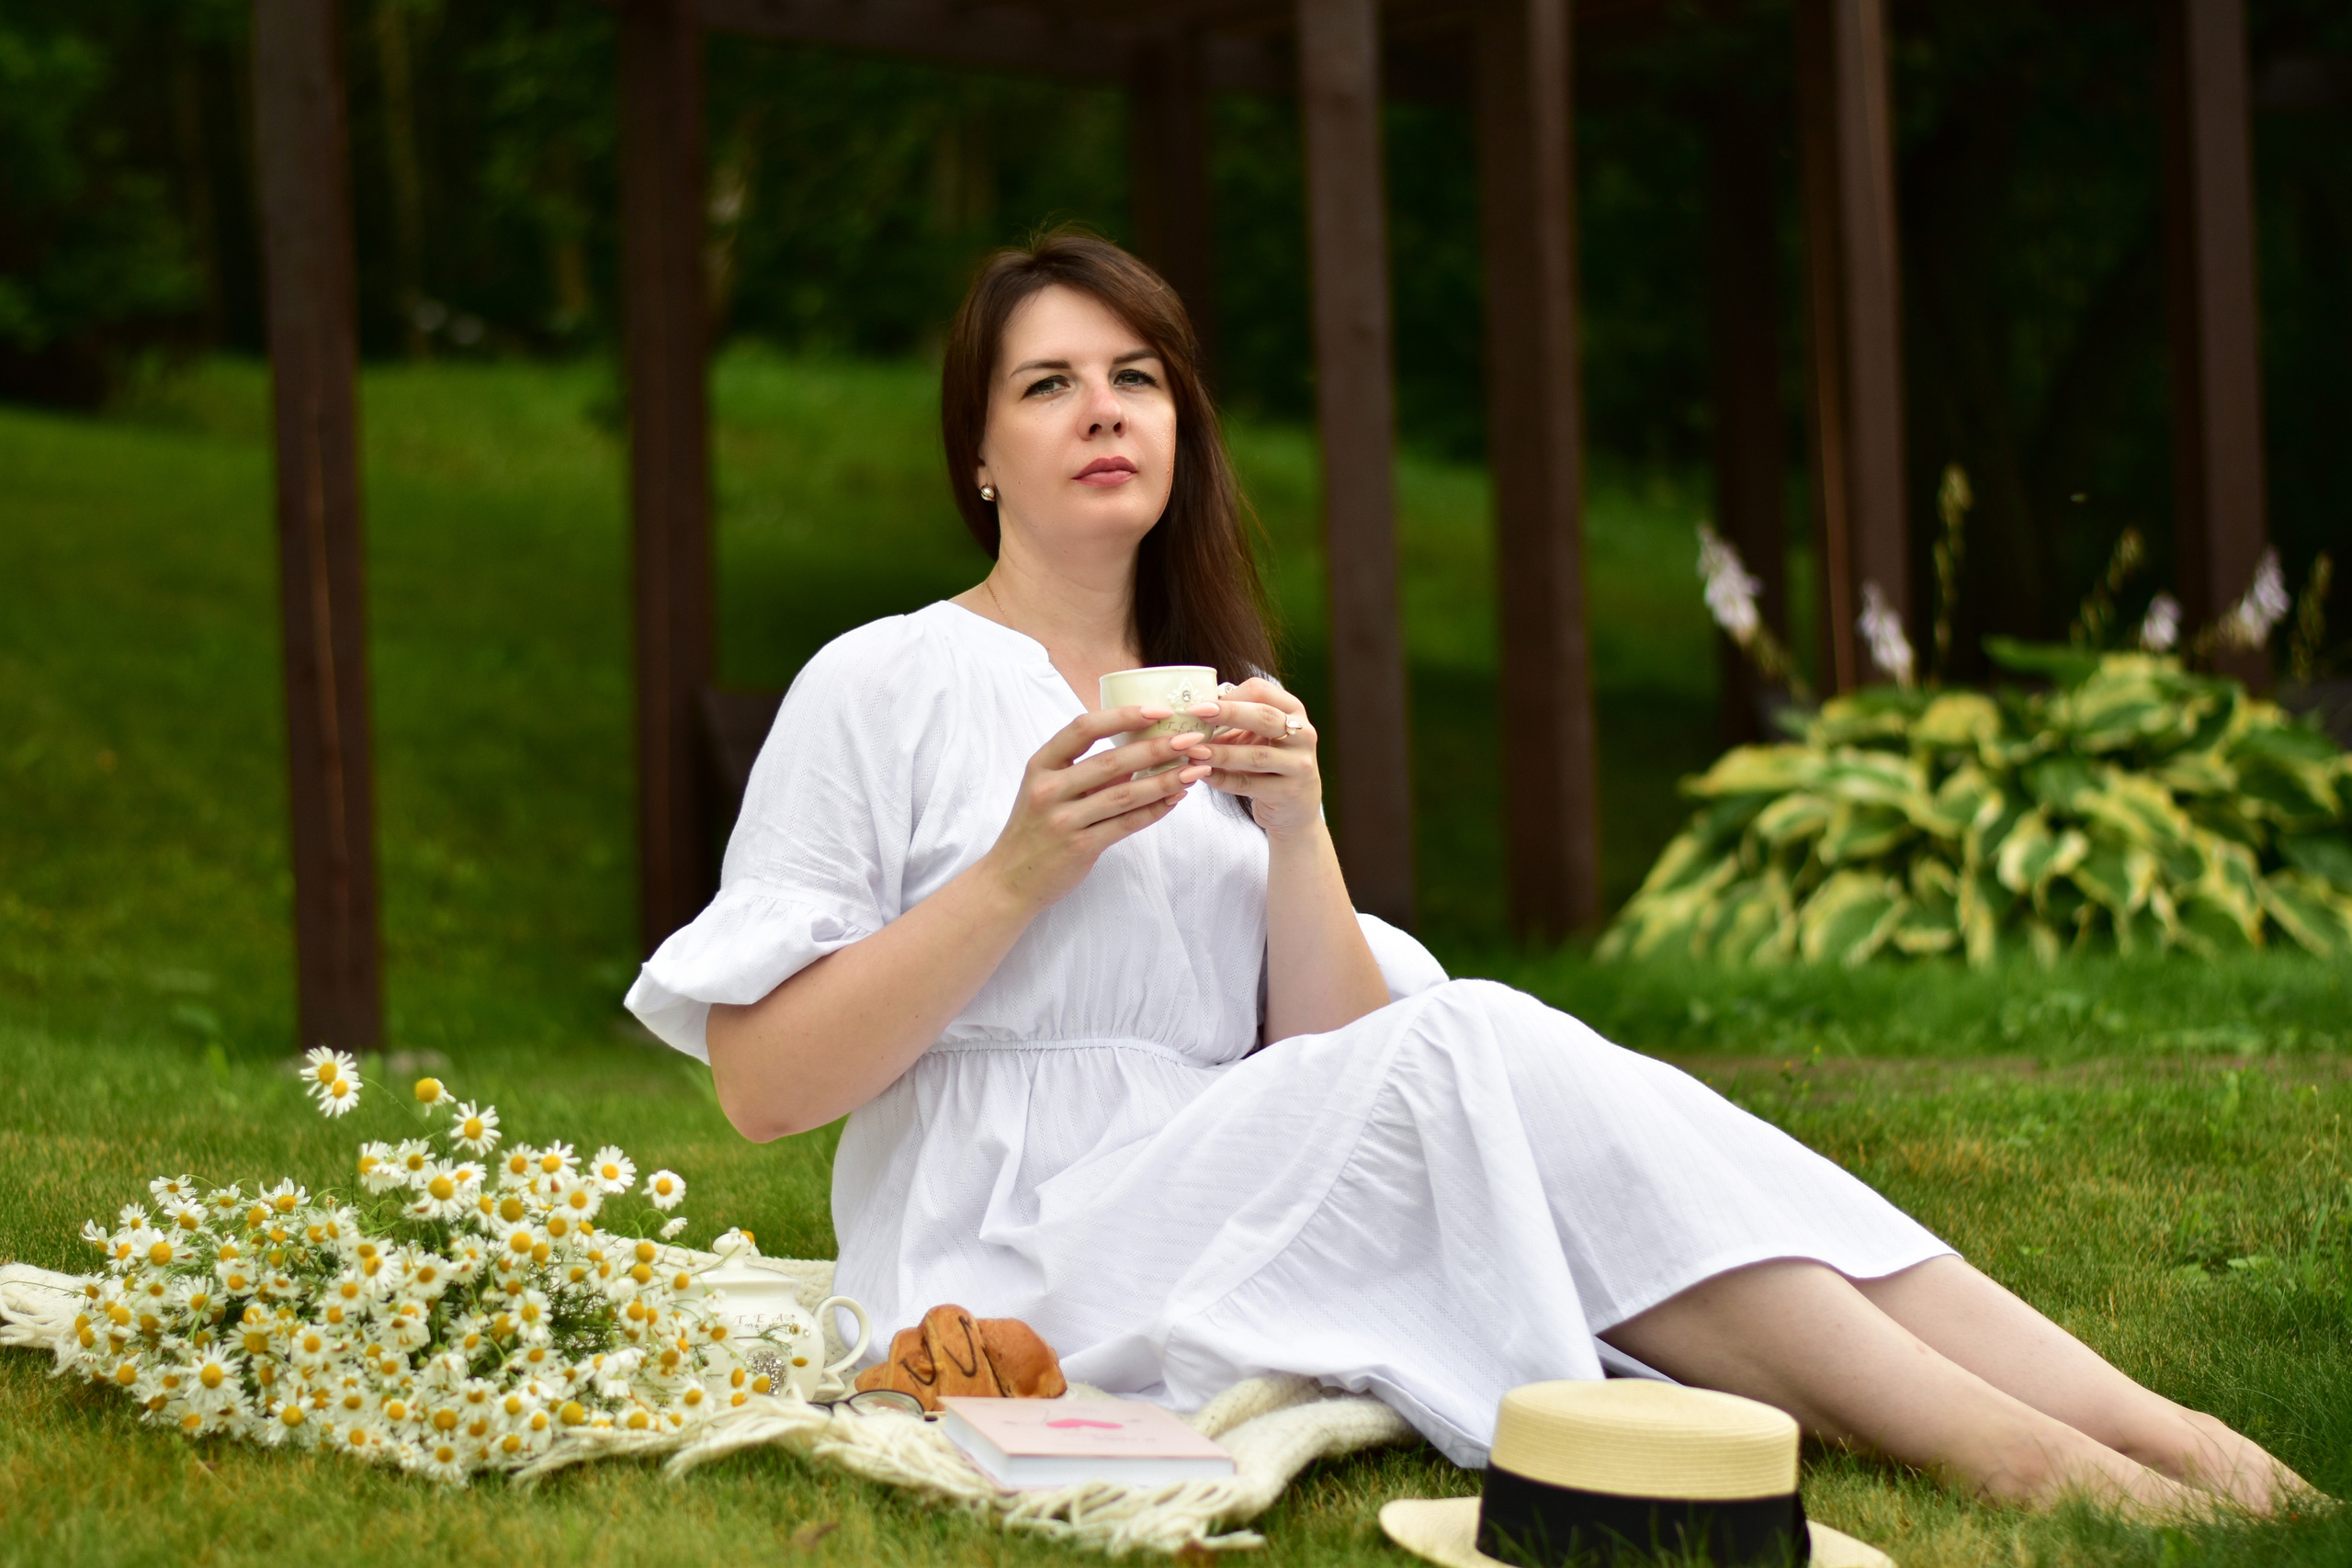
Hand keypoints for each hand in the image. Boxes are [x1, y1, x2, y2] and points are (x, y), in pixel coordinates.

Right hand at [979, 706, 1212, 913]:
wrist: (1010, 879)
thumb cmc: (1035, 828)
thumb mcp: (1048, 790)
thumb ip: (1087, 771)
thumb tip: (1139, 748)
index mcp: (1041, 765)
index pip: (1084, 728)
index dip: (1123, 716)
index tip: (1158, 711)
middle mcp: (1049, 789)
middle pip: (1112, 761)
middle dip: (1157, 748)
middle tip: (1192, 740)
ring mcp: (1063, 820)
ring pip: (1125, 794)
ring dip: (1164, 780)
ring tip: (1194, 770)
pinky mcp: (1079, 847)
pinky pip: (1126, 824)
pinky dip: (1154, 811)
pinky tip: (1175, 799)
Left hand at [1176, 678, 1322, 839]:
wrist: (1296, 807)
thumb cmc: (1270, 763)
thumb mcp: (1258, 737)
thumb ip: (1233, 723)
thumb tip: (1193, 713)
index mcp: (1293, 711)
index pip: (1262, 691)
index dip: (1230, 695)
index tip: (1201, 704)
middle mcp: (1302, 734)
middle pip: (1264, 716)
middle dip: (1227, 713)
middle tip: (1196, 714)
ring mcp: (1299, 764)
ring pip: (1256, 755)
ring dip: (1221, 753)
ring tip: (1193, 752)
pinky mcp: (1288, 792)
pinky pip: (1249, 784)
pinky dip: (1223, 779)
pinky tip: (1203, 775)